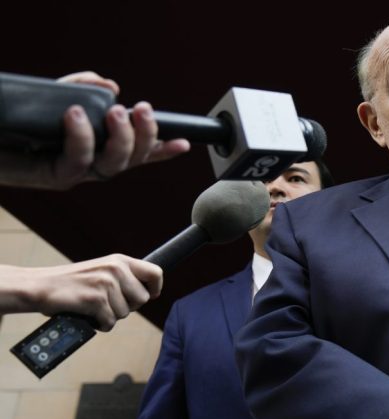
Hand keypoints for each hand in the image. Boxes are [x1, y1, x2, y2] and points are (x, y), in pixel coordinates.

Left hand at [0, 71, 189, 189]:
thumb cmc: (16, 122)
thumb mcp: (57, 95)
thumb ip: (84, 87)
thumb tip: (111, 86)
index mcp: (96, 150)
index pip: (137, 153)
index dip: (162, 150)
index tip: (184, 143)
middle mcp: (91, 165)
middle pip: (131, 159)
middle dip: (145, 135)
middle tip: (141, 110)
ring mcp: (76, 173)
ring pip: (113, 164)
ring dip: (122, 138)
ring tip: (117, 112)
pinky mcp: (56, 174)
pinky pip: (78, 160)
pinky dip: (81, 136)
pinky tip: (76, 115)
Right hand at [1, 254, 162, 329]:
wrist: (39, 287)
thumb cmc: (71, 284)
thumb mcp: (102, 271)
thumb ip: (124, 278)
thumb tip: (149, 294)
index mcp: (119, 261)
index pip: (155, 273)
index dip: (155, 288)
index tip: (149, 295)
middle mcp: (115, 269)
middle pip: (142, 300)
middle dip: (127, 307)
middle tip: (107, 303)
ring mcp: (106, 284)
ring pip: (125, 314)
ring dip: (110, 316)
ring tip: (92, 307)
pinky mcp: (95, 299)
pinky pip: (110, 322)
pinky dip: (100, 325)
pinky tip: (88, 316)